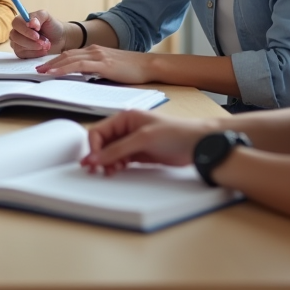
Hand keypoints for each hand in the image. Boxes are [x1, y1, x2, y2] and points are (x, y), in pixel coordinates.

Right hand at [8, 9, 62, 57]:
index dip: (25, 29)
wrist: (59, 39)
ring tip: (45, 45)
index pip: (16, 23)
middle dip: (30, 41)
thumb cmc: (52, 26)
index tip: (37, 34)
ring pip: (18, 47)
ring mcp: (17, 43)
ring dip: (33, 47)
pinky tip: (43, 51)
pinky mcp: (21, 53)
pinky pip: (23, 55)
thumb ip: (38, 16)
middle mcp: (17, 31)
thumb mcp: (47, 17)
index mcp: (21, 20)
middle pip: (15, 37)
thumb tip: (30, 22)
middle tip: (43, 42)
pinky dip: (34, 53)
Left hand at [36, 45, 154, 84]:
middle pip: (66, 55)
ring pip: (70, 59)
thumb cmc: (132, 69)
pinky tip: (55, 73)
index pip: (70, 54)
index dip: (56, 60)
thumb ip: (96, 69)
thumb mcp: (110, 67)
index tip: (45, 67)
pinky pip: (79, 65)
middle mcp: (94, 50)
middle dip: (50, 62)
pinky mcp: (103, 64)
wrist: (148, 65)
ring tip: (41, 72)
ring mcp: (98, 56)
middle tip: (37, 70)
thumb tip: (82, 78)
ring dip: (53, 66)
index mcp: (95, 51)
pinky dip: (65, 69)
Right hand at [81, 110, 216, 174]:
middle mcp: (126, 128)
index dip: (94, 147)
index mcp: (125, 117)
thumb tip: (96, 157)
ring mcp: (133, 141)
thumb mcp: (143, 139)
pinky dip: (116, 166)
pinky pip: (121, 160)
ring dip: (107, 163)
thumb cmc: (176, 133)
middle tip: (95, 170)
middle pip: (103, 143)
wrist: (197, 144)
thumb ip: (118, 149)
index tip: (92, 161)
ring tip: (108, 172)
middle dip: (99, 156)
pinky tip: (116, 171)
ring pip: (111, 153)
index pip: (99, 131)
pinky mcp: (139, 153)